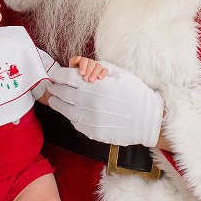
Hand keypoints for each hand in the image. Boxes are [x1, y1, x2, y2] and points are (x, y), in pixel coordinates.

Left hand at [47, 61, 163, 146]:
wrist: (148, 118)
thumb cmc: (135, 93)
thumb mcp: (119, 73)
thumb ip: (98, 68)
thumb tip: (82, 68)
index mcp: (94, 85)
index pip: (66, 77)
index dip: (59, 75)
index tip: (56, 75)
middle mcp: (89, 102)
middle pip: (62, 93)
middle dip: (56, 88)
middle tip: (53, 87)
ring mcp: (89, 119)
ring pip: (65, 110)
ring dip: (57, 104)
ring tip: (55, 100)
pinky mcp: (93, 132)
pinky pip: (75, 123)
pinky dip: (70, 116)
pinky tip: (71, 112)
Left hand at [69, 56, 107, 81]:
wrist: (79, 80)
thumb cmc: (76, 74)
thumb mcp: (72, 68)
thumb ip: (74, 61)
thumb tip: (79, 57)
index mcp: (82, 60)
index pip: (84, 60)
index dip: (83, 66)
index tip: (81, 73)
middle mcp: (90, 62)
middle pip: (91, 64)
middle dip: (88, 72)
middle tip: (86, 79)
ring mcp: (96, 66)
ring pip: (98, 67)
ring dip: (95, 73)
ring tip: (91, 80)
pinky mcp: (101, 71)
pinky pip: (104, 70)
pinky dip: (103, 73)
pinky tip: (100, 78)